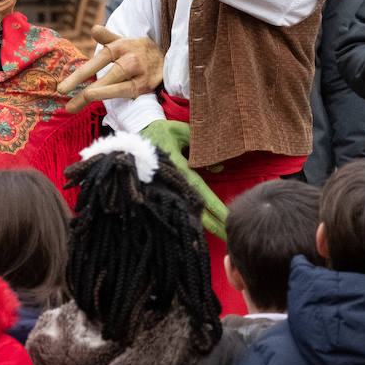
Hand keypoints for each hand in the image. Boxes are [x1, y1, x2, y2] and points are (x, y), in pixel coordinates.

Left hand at [58, 25, 163, 113]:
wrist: (166, 58)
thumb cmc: (138, 50)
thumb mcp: (123, 40)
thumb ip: (107, 36)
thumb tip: (93, 28)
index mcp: (120, 46)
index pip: (97, 61)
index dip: (79, 75)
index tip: (62, 89)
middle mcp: (130, 58)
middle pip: (104, 76)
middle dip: (84, 92)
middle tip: (67, 106)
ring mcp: (139, 73)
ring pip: (114, 86)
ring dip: (94, 96)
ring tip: (75, 106)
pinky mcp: (145, 86)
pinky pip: (126, 92)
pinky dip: (112, 96)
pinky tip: (100, 103)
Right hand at [139, 120, 228, 239]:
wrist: (138, 131)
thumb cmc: (163, 130)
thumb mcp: (183, 132)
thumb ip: (200, 147)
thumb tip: (218, 167)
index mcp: (176, 166)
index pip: (198, 188)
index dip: (212, 204)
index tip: (225, 216)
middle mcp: (170, 179)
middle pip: (192, 205)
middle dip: (210, 221)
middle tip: (226, 234)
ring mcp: (164, 185)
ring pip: (184, 207)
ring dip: (200, 221)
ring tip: (217, 232)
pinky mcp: (161, 185)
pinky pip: (178, 201)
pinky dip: (189, 213)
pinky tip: (198, 223)